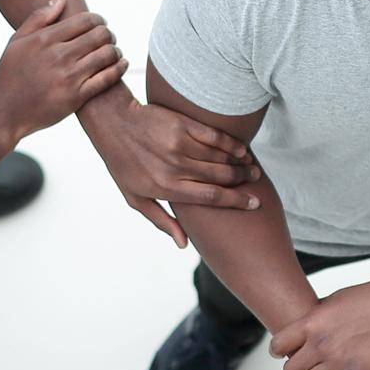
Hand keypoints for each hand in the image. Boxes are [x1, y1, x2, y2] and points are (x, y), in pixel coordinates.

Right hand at [0, 0, 127, 142]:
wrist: (3, 113)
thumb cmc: (9, 76)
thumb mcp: (16, 41)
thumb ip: (39, 17)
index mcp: (45, 39)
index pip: (85, 20)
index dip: (98, 19)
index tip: (99, 25)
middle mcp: (58, 56)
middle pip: (100, 35)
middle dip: (109, 34)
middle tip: (108, 39)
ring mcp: (68, 77)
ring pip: (106, 55)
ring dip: (116, 51)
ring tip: (114, 52)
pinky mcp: (76, 98)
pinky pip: (106, 79)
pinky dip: (119, 69)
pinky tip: (122, 64)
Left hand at [83, 94, 259, 246]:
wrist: (113, 124)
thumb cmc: (124, 165)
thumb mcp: (136, 199)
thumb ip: (162, 221)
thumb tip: (184, 245)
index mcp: (166, 188)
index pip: (211, 198)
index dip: (236, 202)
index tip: (254, 204)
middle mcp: (174, 167)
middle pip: (220, 177)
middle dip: (243, 180)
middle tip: (255, 181)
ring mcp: (178, 144)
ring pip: (220, 156)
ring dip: (240, 163)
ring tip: (251, 167)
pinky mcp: (182, 123)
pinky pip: (214, 135)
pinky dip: (231, 143)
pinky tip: (241, 149)